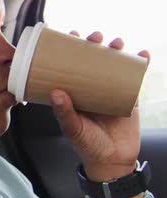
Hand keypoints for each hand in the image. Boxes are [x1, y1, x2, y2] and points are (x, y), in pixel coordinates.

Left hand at [49, 31, 150, 197]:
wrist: (113, 161)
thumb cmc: (88, 146)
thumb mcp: (73, 129)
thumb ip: (64, 113)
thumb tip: (55, 92)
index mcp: (74, 92)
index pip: (69, 65)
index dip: (69, 49)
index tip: (69, 35)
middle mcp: (90, 88)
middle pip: (92, 59)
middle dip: (94, 44)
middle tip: (94, 37)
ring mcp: (110, 91)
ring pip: (114, 64)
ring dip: (116, 50)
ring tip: (116, 43)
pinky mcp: (129, 97)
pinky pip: (135, 77)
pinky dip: (140, 64)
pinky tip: (143, 54)